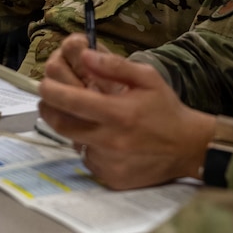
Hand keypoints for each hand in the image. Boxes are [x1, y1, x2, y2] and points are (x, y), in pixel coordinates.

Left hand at [39, 34, 215, 189]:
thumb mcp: (148, 78)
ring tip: (78, 115)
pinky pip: (89, 160)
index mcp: (119, 113)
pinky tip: (103, 139)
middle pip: (63, 125)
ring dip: (70, 128)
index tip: (44, 83)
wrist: (188, 147)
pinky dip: (89, 147)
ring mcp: (109, 162)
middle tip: (49, 99)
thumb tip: (85, 55)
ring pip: (74, 143)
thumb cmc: (166, 109)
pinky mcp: (111, 177)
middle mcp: (110, 140)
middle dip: (49, 109)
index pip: (72, 101)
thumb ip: (115, 66)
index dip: (52, 91)